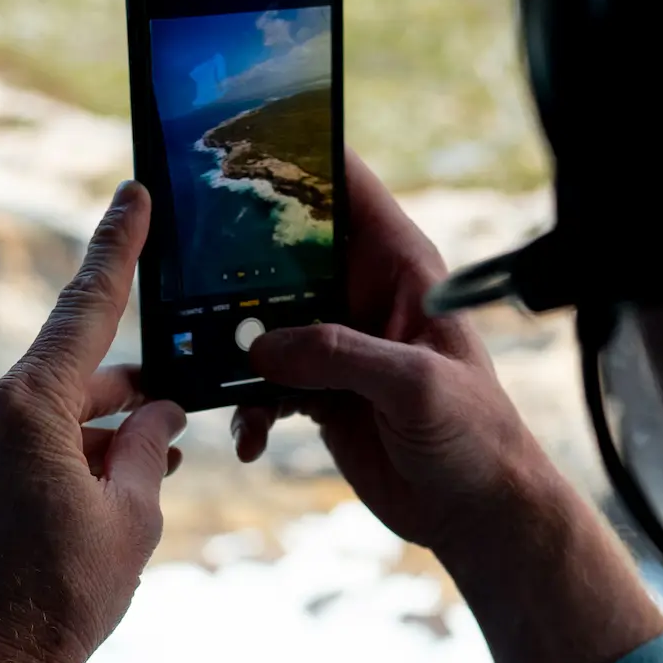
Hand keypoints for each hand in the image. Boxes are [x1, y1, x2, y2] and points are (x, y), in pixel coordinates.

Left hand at [0, 182, 183, 662]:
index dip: (116, 249)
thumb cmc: (62, 605)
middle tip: (162, 435)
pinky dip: (31, 466)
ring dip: (71, 444)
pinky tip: (62, 511)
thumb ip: (148, 449)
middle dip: (113, 406)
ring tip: (116, 496)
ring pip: (24, 422)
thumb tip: (158, 412)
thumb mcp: (131, 521)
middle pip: (59, 382)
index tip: (132, 196)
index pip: (84, 309)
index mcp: (22, 408)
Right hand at [232, 149, 543, 567]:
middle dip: (236, 261)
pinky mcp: (321, 392)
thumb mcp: (413, 386)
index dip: (294, 157)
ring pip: (264, 323)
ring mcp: (338, 345)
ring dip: (234, 350)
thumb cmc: (474, 436)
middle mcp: (363, 296)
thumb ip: (338, 354)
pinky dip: (249, 409)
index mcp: (400, 267)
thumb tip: (261, 347)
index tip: (235, 149)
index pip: (344, 186)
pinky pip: (266, 386)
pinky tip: (251, 438)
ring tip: (215, 378)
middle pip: (285, 250)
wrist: (476, 512)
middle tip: (186, 273)